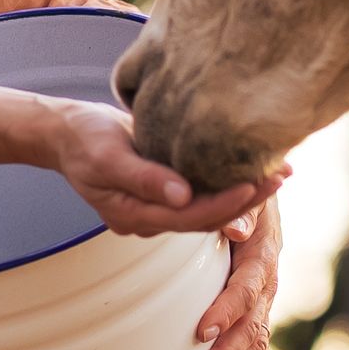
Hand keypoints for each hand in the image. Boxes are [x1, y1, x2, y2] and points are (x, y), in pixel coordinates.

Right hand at [47, 101, 281, 256]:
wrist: (66, 131)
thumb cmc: (83, 138)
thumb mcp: (108, 155)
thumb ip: (145, 178)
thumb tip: (183, 196)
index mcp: (134, 215)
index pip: (190, 216)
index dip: (225, 203)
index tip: (255, 183)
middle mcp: (150, 218)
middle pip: (207, 217)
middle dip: (246, 200)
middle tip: (282, 175)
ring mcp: (158, 207)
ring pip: (208, 208)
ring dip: (244, 193)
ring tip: (280, 171)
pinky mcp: (165, 191)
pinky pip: (202, 193)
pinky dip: (228, 182)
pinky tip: (253, 166)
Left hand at [191, 191, 280, 349]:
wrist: (257, 188)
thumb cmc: (240, 188)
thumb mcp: (243, 192)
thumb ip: (241, 210)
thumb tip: (233, 228)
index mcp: (262, 252)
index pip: (245, 287)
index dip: (226, 311)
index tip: (202, 331)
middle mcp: (268, 279)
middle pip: (252, 323)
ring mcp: (266, 297)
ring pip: (257, 339)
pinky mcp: (260, 307)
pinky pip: (261, 343)